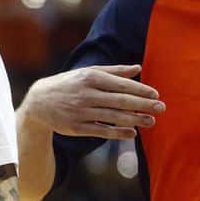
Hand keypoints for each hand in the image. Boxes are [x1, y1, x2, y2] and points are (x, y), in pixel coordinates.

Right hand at [21, 65, 164, 138]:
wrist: (38, 102)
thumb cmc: (67, 84)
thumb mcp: (86, 72)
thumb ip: (113, 70)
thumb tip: (138, 68)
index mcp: (89, 77)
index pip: (120, 84)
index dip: (140, 90)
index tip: (156, 94)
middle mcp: (85, 94)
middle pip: (120, 101)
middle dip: (143, 105)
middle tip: (161, 108)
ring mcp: (80, 112)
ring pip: (113, 117)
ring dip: (135, 120)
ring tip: (151, 121)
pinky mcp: (76, 127)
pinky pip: (101, 131)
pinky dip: (118, 132)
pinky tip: (132, 133)